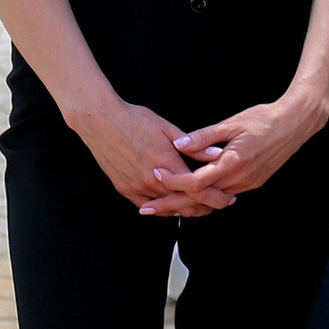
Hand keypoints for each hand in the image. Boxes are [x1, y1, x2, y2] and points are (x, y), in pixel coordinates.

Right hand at [65, 93, 214, 211]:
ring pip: (166, 207)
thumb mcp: (168, 129)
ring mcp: (136, 186)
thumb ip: (194, 147)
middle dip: (204, 206)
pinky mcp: (124, 189)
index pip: (197, 189)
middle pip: (184, 203)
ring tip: (200, 205)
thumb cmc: (136, 120)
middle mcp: (152, 179)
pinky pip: (147, 207)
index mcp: (167, 163)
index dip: (215, 196)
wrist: (101, 121)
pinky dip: (162, 208)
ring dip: (184, 208)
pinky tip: (173, 205)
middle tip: (218, 204)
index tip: (228, 197)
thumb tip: (219, 154)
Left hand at [155, 91, 328, 203]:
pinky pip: (224, 196)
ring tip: (163, 207)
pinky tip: (191, 196)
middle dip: (171, 206)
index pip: (196, 182)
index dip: (172, 182)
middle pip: (199, 200)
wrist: (296, 123)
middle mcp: (240, 179)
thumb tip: (178, 144)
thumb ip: (204, 136)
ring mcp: (248, 183)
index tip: (154, 176)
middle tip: (146, 209)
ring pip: (211, 202)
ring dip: (187, 206)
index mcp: (233, 163)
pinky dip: (205, 199)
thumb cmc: (265, 118)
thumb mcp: (232, 123)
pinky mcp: (253, 182)